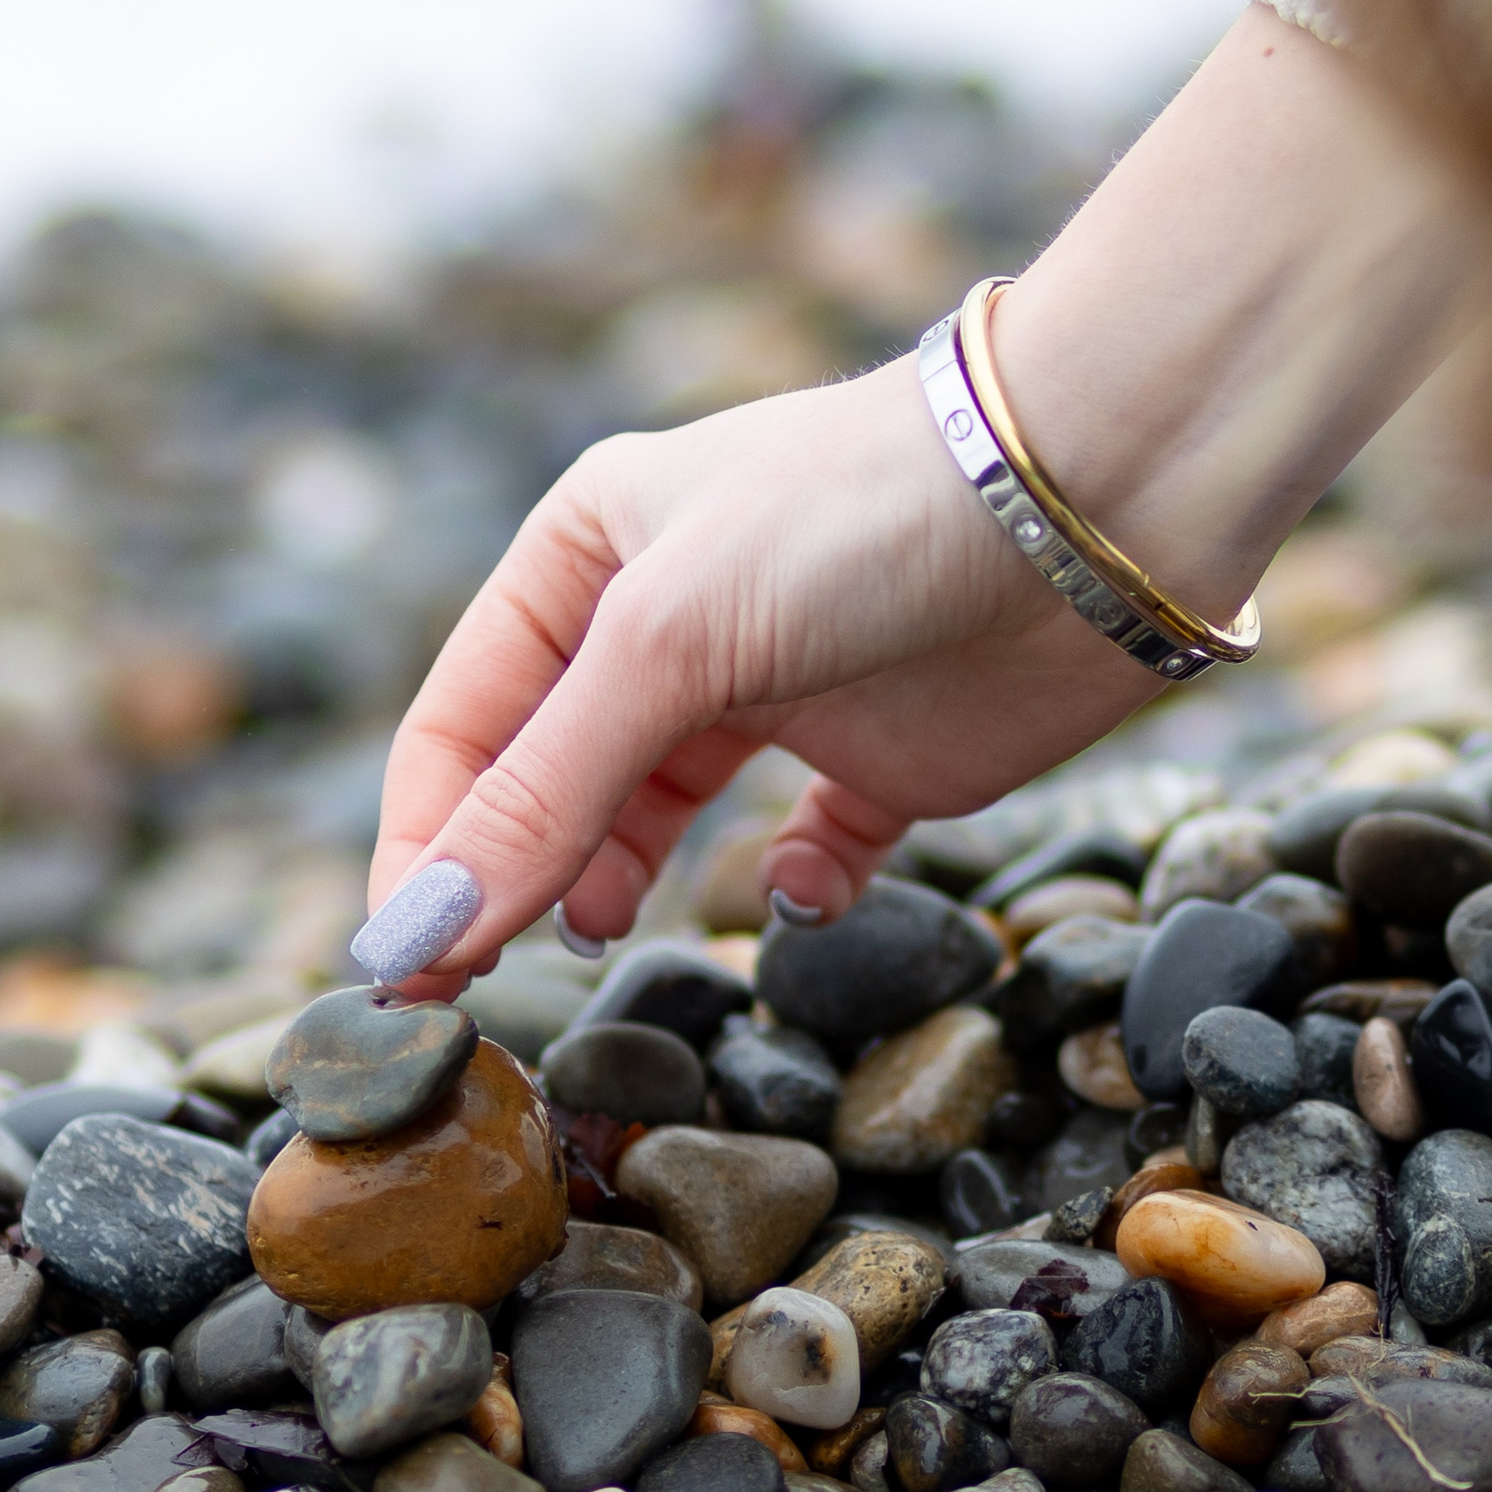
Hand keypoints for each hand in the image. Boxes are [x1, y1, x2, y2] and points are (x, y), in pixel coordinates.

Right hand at [353, 4, 1471, 993]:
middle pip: (546, 778)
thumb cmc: (861, 519)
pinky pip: (814, 840)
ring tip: (598, 932)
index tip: (397, 966)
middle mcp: (671, 620)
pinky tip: (798, 894)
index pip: (462, 722)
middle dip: (503, 877)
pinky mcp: (883, 753)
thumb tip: (417, 935)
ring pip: (657, 814)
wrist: (1095, 497)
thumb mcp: (670, 645)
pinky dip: (794, 883)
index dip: (422, 843)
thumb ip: (546, 795)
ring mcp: (779, 688)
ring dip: (615, 880)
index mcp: (590, 552)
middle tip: (464, 994)